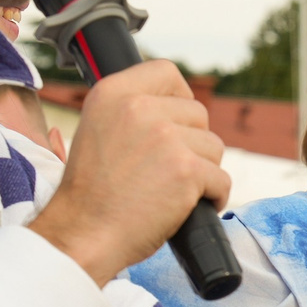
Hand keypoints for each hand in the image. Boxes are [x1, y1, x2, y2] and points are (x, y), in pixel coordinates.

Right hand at [30, 60, 232, 285]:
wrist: (85, 233)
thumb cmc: (91, 193)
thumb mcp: (98, 130)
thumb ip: (131, 112)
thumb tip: (176, 105)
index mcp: (113, 93)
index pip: (167, 72)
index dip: (180, 97)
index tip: (177, 122)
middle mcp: (139, 108)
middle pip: (198, 113)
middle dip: (192, 143)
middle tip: (167, 170)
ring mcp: (166, 137)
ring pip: (213, 147)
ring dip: (202, 171)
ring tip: (171, 190)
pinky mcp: (187, 170)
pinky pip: (221, 179)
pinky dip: (212, 197)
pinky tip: (190, 207)